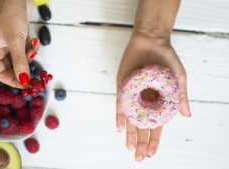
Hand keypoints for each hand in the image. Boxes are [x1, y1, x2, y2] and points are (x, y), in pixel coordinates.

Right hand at [0, 0, 38, 86]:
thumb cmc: (11, 15)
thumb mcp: (16, 41)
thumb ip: (20, 61)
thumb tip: (23, 80)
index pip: (0, 74)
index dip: (12, 81)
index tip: (25, 85)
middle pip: (11, 68)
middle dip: (23, 71)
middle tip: (34, 76)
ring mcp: (9, 45)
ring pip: (20, 60)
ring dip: (28, 57)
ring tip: (32, 49)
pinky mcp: (18, 39)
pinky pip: (25, 51)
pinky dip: (31, 49)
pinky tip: (34, 41)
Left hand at [116, 31, 190, 161]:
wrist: (152, 41)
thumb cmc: (167, 59)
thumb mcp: (178, 79)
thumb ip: (180, 97)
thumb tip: (187, 116)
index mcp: (158, 103)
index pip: (156, 126)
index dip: (154, 140)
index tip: (151, 154)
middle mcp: (144, 102)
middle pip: (142, 126)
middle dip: (141, 143)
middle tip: (139, 159)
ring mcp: (133, 96)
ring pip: (130, 119)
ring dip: (130, 134)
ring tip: (130, 149)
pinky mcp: (122, 87)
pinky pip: (120, 104)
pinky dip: (120, 115)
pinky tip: (121, 127)